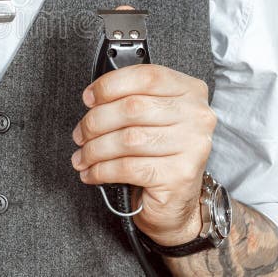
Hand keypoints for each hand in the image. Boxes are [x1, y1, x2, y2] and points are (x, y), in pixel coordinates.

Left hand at [70, 63, 215, 246]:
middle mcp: (197, 116)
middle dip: (95, 122)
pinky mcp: (180, 175)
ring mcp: (192, 146)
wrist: (177, 202)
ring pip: (128, 139)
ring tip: (83, 156)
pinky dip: (102, 170)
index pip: (146, 76)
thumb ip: (130, 99)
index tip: (88, 98)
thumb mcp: (151, 118)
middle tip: (80, 134)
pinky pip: (128, 167)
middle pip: (132, 108)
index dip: (110, 85)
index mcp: (190, 92)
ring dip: (95, 149)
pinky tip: (92, 173)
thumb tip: (92, 98)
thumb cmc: (159, 154)